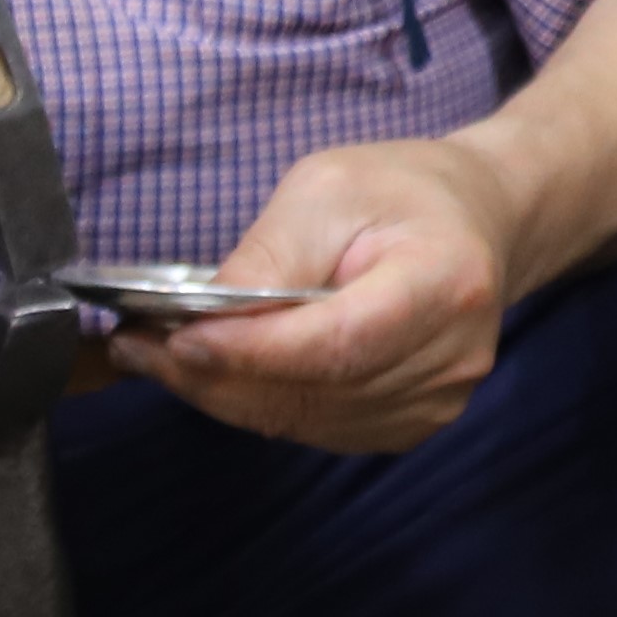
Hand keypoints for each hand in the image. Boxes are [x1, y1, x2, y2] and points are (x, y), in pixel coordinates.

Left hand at [116, 134, 523, 454]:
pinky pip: (317, 429)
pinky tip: (222, 373)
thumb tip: (197, 319)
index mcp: (446, 280)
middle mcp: (453, 356)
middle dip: (215, 375)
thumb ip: (269, 257)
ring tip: (163, 356)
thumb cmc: (401, 191)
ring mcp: (439, 400)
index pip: (340, 340)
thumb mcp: (327, 188)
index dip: (253, 350)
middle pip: (315, 390)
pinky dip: (259, 405)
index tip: (176, 338)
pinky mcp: (414, 424)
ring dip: (225, 395)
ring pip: (305, 419)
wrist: (479, 220)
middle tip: (137, 349)